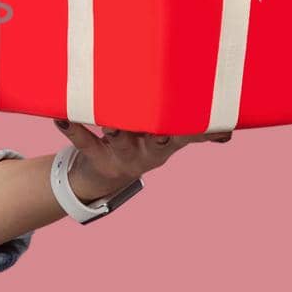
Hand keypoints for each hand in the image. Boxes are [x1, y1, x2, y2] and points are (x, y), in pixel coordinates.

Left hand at [52, 118, 231, 200]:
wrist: (103, 177)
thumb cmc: (140, 145)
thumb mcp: (168, 142)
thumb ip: (196, 132)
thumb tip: (231, 131)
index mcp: (168, 143)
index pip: (189, 134)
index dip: (200, 128)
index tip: (216, 117)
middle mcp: (147, 151)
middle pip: (157, 139)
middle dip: (160, 128)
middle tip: (163, 119)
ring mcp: (121, 155)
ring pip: (121, 139)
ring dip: (117, 127)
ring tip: (111, 116)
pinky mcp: (94, 156)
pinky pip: (83, 142)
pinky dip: (72, 128)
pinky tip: (61, 115)